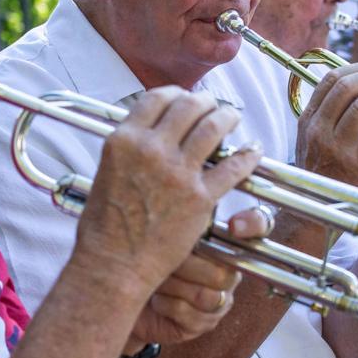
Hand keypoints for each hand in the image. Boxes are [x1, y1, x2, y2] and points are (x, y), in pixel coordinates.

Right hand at [72, 87, 261, 298]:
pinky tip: (253, 150)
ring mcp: (177, 173)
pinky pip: (233, 167)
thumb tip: (147, 133)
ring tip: (232, 117)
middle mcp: (151, 149)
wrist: (114, 263)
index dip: (176, 94)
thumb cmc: (105, 225)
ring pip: (213, 127)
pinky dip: (247, 155)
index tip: (184, 98)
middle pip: (188, 106)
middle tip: (212, 105)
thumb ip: (129, 148)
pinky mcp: (200, 198)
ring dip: (227, 117)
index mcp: (124, 140)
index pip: (157, 98)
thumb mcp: (106, 171)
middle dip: (205, 101)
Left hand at [127, 205, 270, 345]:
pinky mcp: (205, 323)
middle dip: (186, 265)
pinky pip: (191, 314)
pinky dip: (166, 304)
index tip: (234, 226)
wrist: (124, 295)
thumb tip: (188, 198)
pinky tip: (155, 298)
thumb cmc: (144, 257)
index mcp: (223, 241)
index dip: (252, 225)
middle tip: (160, 259)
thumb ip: (182, 217)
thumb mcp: (161, 231)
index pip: (258, 226)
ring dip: (173, 285)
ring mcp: (219, 299)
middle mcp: (228, 270)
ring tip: (154, 278)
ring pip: (207, 295)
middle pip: (224, 270)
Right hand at [296, 63, 357, 190]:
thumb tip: (354, 88)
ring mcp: (336, 146)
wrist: (316, 208)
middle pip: (348, 87)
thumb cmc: (321, 173)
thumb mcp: (312, 141)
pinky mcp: (356, 164)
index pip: (331, 80)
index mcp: (308, 120)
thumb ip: (326, 116)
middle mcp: (319, 129)